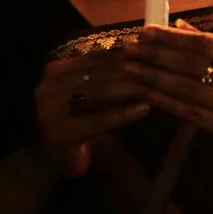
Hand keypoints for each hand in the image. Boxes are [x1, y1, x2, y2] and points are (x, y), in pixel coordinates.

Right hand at [34, 50, 150, 176]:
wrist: (51, 158)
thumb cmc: (78, 120)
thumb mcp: (90, 93)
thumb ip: (107, 75)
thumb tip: (144, 54)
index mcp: (56, 70)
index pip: (99, 57)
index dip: (130, 55)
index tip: (157, 55)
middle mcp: (49, 86)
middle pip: (101, 72)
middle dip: (136, 72)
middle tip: (163, 72)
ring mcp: (50, 110)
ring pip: (100, 92)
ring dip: (134, 90)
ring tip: (159, 89)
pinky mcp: (59, 133)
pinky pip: (98, 120)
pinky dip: (123, 113)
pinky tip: (144, 109)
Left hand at [122, 21, 212, 164]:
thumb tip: (180, 26)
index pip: (204, 44)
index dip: (172, 37)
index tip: (146, 31)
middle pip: (190, 64)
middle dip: (156, 55)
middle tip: (130, 48)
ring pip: (184, 87)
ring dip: (153, 77)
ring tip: (130, 68)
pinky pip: (187, 111)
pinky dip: (164, 101)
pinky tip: (146, 93)